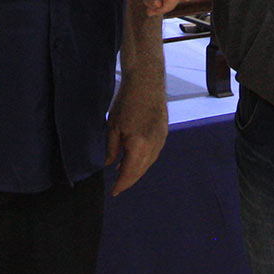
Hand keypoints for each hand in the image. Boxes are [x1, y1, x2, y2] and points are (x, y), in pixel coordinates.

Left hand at [105, 70, 167, 195]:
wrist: (146, 81)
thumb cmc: (127, 101)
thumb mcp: (112, 126)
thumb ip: (111, 149)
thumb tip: (109, 165)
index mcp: (139, 146)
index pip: (129, 173)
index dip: (121, 185)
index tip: (114, 192)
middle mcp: (154, 146)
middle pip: (141, 171)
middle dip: (129, 180)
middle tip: (117, 185)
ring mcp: (161, 139)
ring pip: (149, 162)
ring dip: (137, 170)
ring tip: (122, 171)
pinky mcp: (164, 132)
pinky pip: (154, 152)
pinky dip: (144, 159)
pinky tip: (135, 157)